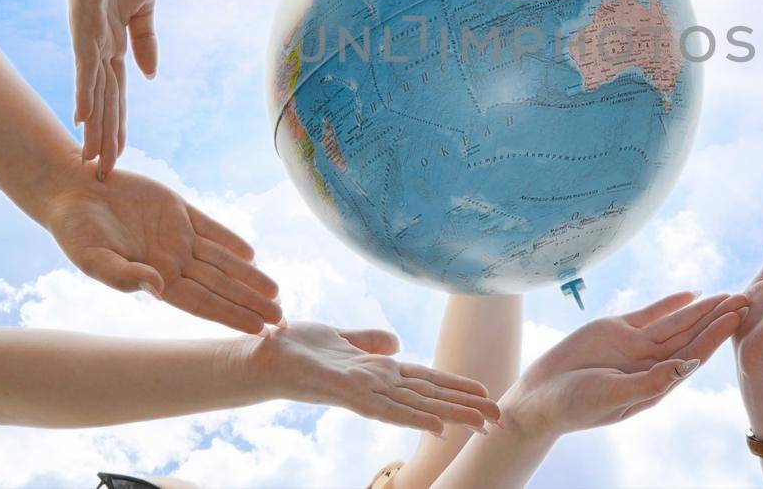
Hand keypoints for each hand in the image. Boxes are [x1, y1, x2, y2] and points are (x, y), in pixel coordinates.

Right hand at [42, 162, 281, 332]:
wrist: (72, 192)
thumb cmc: (75, 231)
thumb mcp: (92, 258)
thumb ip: (123, 276)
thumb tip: (157, 288)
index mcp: (153, 278)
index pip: (201, 303)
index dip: (229, 316)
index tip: (256, 330)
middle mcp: (171, 261)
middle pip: (219, 286)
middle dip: (249, 302)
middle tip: (280, 318)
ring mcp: (177, 235)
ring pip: (221, 259)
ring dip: (248, 276)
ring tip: (275, 292)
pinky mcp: (178, 209)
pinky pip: (210, 226)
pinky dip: (230, 239)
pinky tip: (251, 254)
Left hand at [60, 0, 157, 176]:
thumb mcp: (143, 7)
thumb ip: (145, 41)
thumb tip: (150, 76)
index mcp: (115, 45)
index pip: (118, 95)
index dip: (118, 127)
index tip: (118, 158)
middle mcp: (99, 50)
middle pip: (105, 104)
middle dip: (105, 140)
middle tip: (102, 177)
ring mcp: (90, 39)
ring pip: (95, 93)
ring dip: (96, 128)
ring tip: (93, 161)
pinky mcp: (85, 25)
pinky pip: (86, 64)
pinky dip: (86, 91)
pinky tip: (82, 117)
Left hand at [250, 321, 501, 434]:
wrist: (260, 354)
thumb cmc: (295, 348)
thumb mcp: (340, 337)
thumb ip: (367, 340)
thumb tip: (394, 342)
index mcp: (377, 371)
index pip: (426, 381)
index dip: (456, 388)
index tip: (487, 395)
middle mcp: (375, 385)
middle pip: (430, 396)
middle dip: (466, 408)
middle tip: (501, 420)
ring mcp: (363, 390)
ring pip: (417, 404)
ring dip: (452, 415)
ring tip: (483, 424)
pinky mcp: (346, 391)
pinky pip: (385, 407)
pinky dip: (413, 416)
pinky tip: (436, 426)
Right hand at [500, 291, 746, 438]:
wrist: (541, 396)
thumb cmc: (576, 405)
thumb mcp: (613, 396)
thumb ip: (648, 382)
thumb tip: (683, 368)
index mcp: (656, 384)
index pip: (694, 355)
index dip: (716, 335)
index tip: (738, 316)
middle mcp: (651, 364)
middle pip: (692, 336)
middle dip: (718, 317)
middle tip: (747, 296)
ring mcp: (636, 347)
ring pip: (676, 323)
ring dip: (701, 309)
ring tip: (727, 293)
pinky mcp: (617, 330)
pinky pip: (651, 313)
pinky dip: (671, 303)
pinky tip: (692, 293)